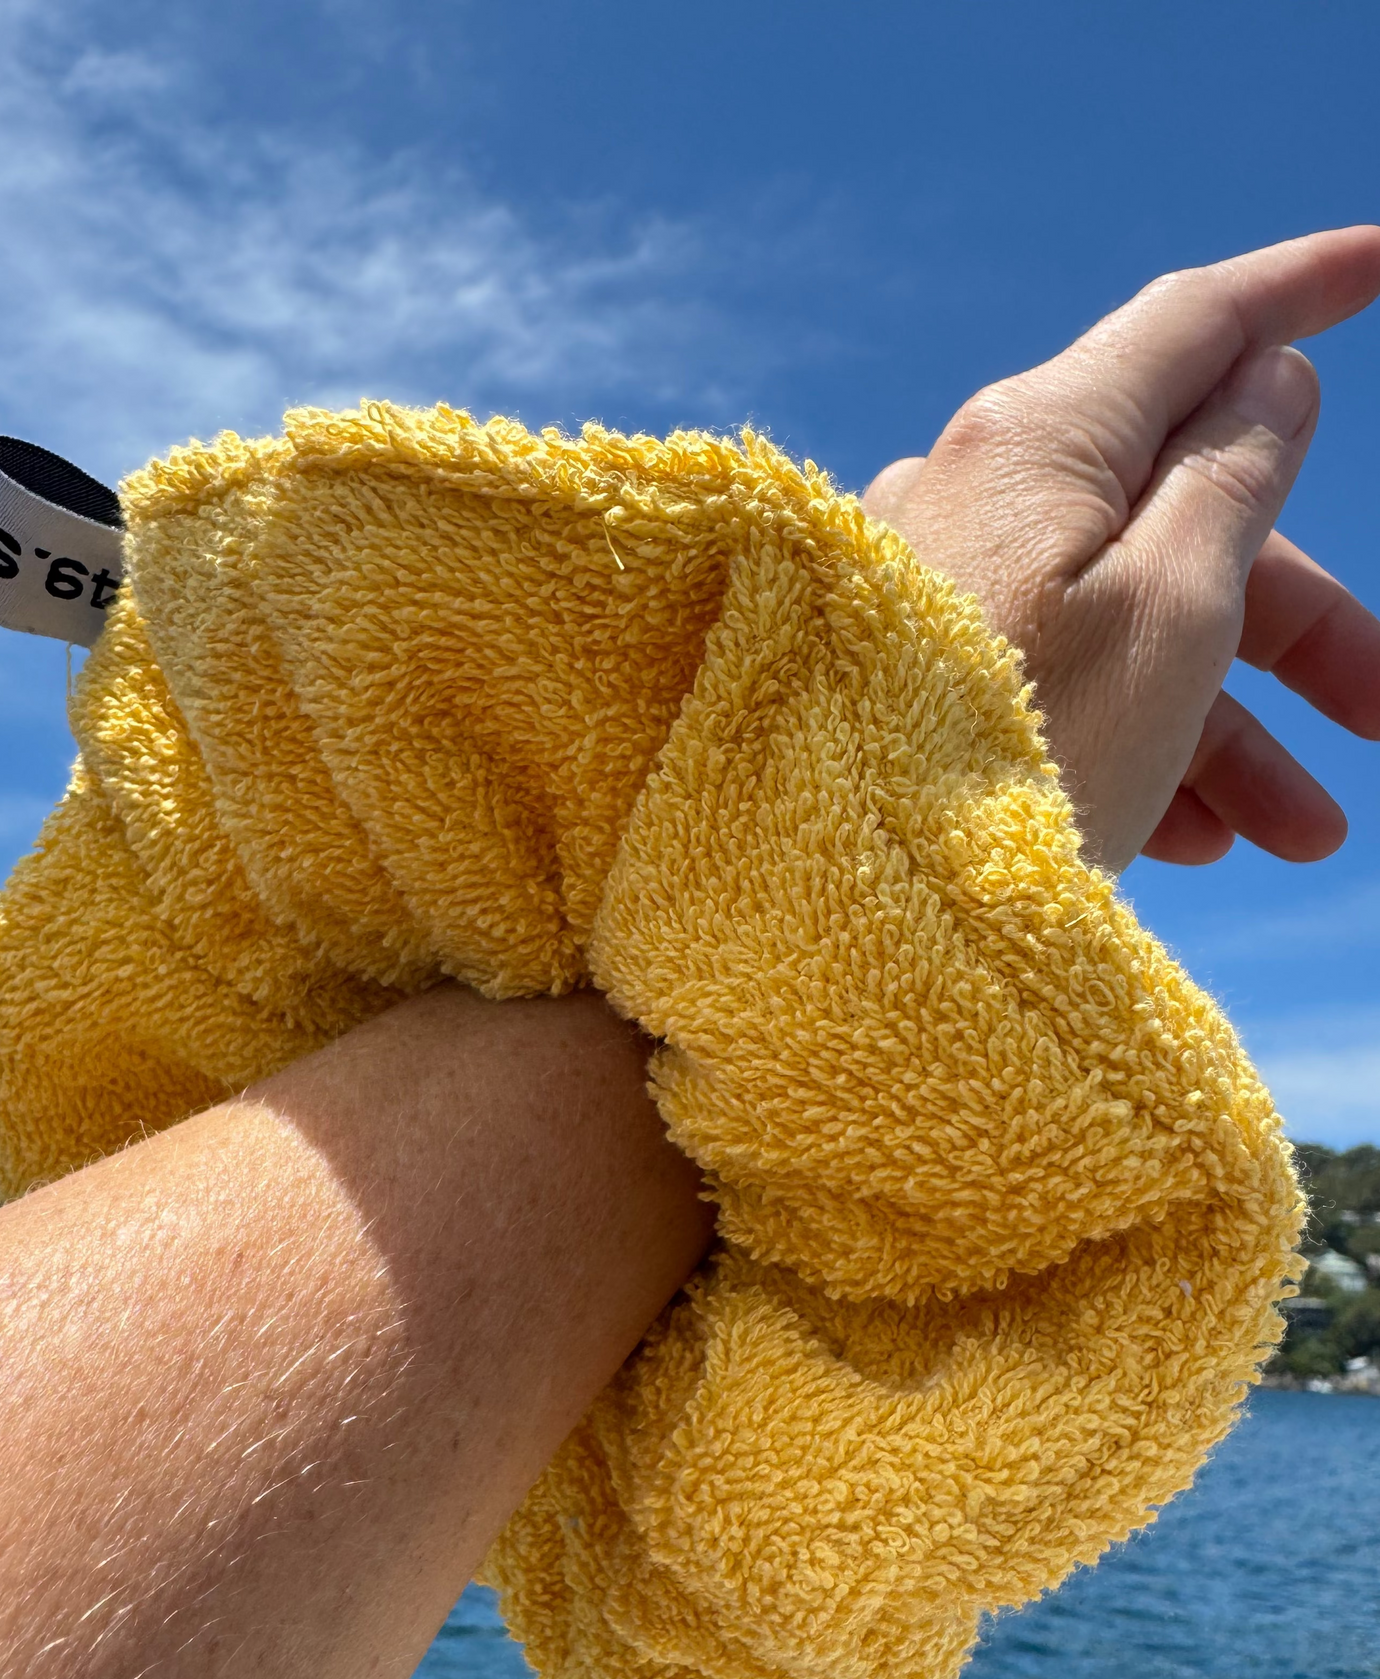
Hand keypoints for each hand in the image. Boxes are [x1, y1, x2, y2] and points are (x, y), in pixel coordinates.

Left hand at [862, 229, 1379, 871]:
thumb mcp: (1171, 614)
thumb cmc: (1020, 760)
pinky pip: (1048, 686)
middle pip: (1174, 512)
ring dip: (1227, 721)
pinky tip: (1191, 839)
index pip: (1193, 325)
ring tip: (1294, 833)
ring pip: (1120, 620)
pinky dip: (1130, 747)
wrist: (834, 909)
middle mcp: (969, 493)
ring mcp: (929, 590)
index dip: (1301, 288)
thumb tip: (1265, 376)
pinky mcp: (906, 684)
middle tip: (1379, 713)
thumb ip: (1232, 479)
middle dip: (1295, 621)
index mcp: (1036, 441)